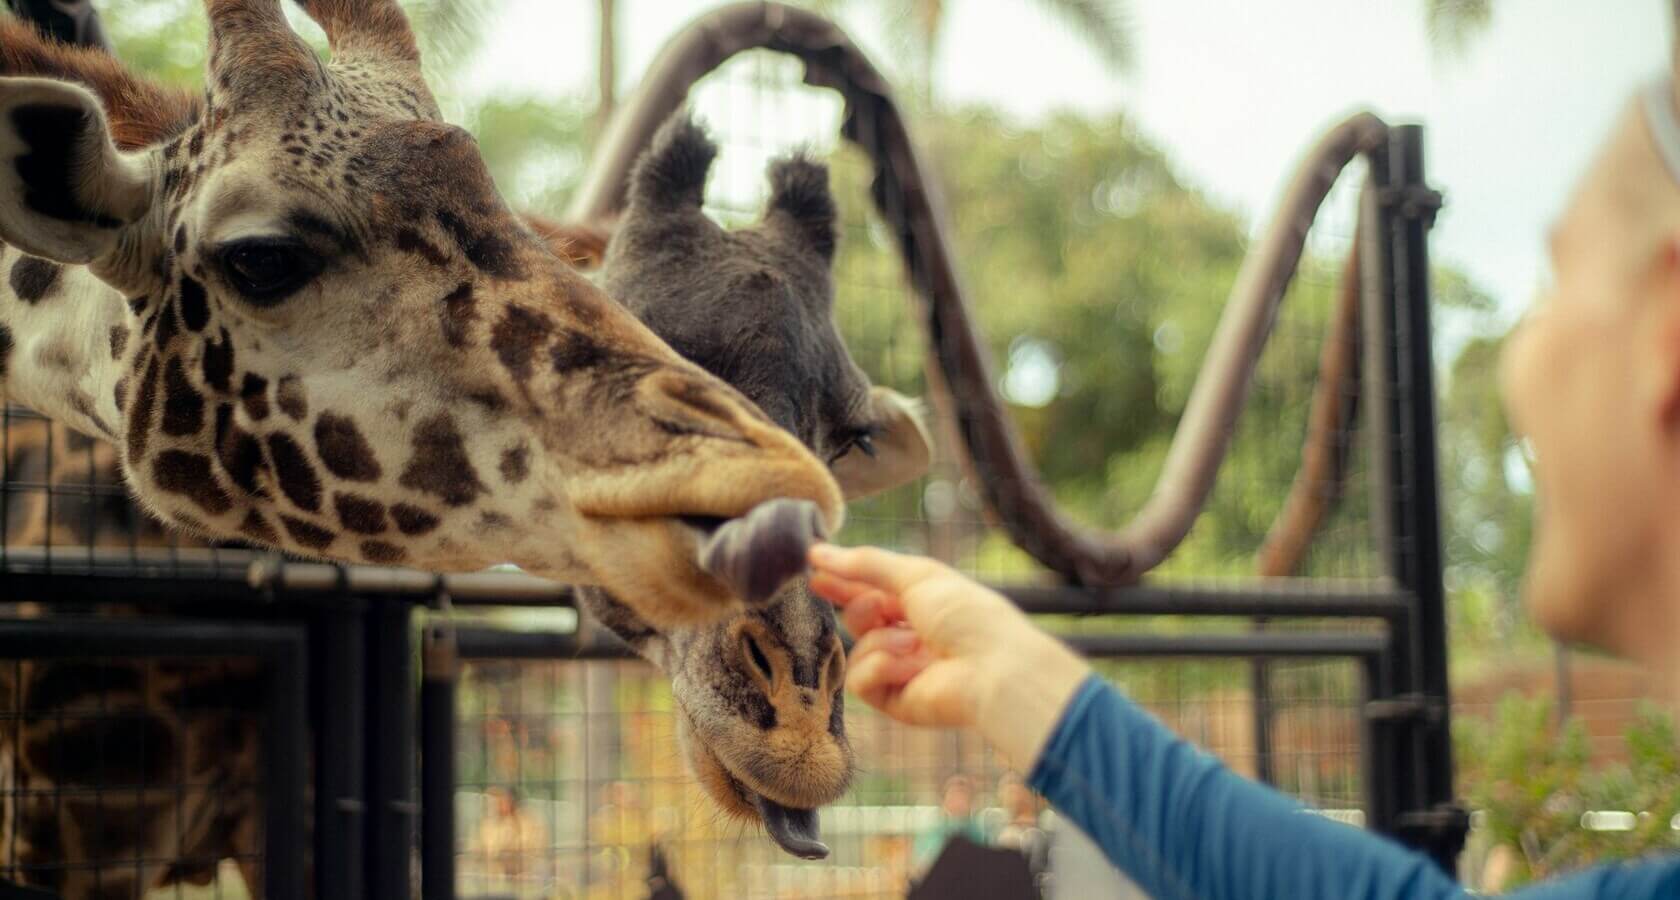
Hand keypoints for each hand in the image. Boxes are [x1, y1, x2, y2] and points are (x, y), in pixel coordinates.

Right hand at [808, 543, 1091, 764]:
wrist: (992, 667)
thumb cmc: (966, 615)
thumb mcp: (916, 574)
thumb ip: (865, 564)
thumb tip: (817, 551)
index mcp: (922, 604)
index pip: (871, 590)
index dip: (841, 582)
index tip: (812, 573)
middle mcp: (912, 637)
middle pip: (858, 619)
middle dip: (860, 609)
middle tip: (880, 608)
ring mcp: (903, 671)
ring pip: (857, 650)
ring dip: (880, 642)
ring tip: (913, 645)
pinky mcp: (895, 700)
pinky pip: (861, 682)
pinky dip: (881, 668)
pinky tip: (910, 669)